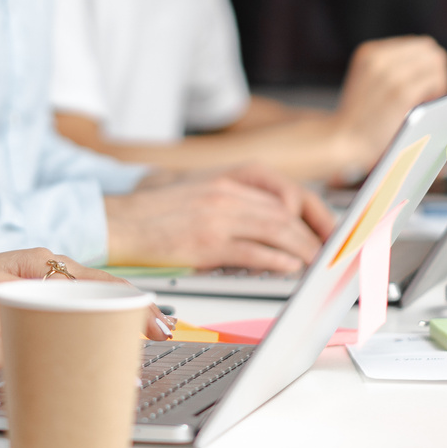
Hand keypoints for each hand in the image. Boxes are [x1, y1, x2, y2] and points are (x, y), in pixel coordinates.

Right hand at [0, 261, 171, 392]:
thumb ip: (25, 308)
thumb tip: (70, 334)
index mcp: (19, 263)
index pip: (90, 277)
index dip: (132, 299)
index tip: (162, 321)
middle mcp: (16, 275)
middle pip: (92, 294)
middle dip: (132, 318)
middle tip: (164, 338)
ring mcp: (3, 302)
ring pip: (73, 320)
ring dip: (108, 345)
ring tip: (135, 366)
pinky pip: (39, 351)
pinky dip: (70, 367)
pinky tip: (89, 383)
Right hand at [105, 168, 334, 272]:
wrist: (118, 220)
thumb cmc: (155, 211)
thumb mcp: (199, 189)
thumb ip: (235, 199)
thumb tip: (273, 221)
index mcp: (227, 178)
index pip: (285, 191)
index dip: (313, 211)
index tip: (328, 228)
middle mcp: (226, 192)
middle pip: (287, 212)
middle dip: (314, 235)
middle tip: (328, 254)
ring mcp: (217, 216)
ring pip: (277, 230)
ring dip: (303, 250)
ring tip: (315, 265)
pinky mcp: (206, 242)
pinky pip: (253, 251)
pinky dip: (276, 261)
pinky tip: (289, 269)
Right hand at [333, 36, 446, 169]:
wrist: (343, 140)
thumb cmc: (360, 118)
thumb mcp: (368, 80)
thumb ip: (391, 67)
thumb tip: (430, 64)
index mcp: (370, 51)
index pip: (419, 44)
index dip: (426, 65)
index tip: (422, 85)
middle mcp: (379, 57)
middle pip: (430, 50)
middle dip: (435, 71)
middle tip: (428, 95)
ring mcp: (390, 74)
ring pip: (436, 62)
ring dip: (438, 81)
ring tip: (426, 101)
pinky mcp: (401, 92)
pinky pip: (435, 80)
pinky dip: (437, 92)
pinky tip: (425, 106)